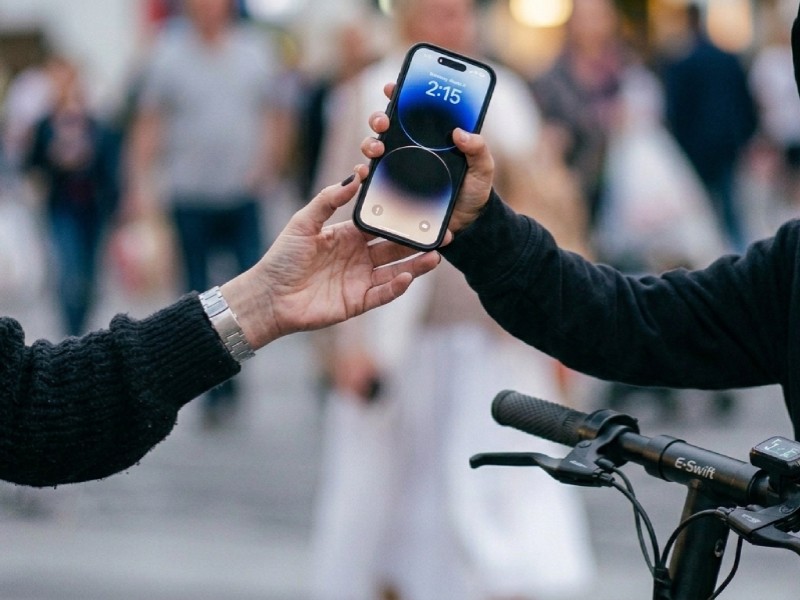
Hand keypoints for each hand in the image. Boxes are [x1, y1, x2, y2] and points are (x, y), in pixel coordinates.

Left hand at [221, 165, 440, 347]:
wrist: (269, 296)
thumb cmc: (282, 258)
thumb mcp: (303, 222)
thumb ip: (328, 200)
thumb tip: (354, 177)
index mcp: (348, 236)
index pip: (381, 224)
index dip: (400, 217)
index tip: (420, 206)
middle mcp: (358, 257)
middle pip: (395, 247)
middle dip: (418, 241)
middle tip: (441, 233)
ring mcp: (360, 280)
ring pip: (396, 271)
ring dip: (416, 264)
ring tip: (435, 255)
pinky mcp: (357, 302)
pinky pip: (383, 294)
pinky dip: (397, 287)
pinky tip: (408, 277)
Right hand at [361, 82, 494, 239]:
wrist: (466, 223)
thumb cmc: (474, 191)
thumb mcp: (482, 168)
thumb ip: (478, 149)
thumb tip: (461, 132)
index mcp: (431, 136)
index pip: (412, 109)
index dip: (399, 94)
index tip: (392, 87)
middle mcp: (411, 147)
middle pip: (386, 125)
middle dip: (379, 117)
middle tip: (384, 121)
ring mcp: (399, 167)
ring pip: (374, 147)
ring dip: (369, 142)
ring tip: (377, 148)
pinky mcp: (392, 188)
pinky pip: (372, 178)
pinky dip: (363, 172)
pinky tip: (365, 172)